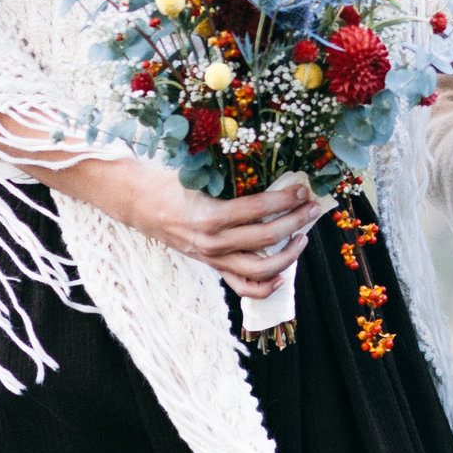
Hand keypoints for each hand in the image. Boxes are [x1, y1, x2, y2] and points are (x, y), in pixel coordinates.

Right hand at [115, 164, 334, 298]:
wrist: (141, 205)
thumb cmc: (170, 184)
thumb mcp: (197, 173)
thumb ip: (229, 174)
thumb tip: (268, 165)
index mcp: (209, 215)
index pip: (257, 209)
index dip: (284, 199)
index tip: (302, 190)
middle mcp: (213, 242)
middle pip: (266, 237)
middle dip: (295, 222)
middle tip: (312, 209)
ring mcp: (213, 258)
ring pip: (259, 269)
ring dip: (288, 256)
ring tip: (303, 238)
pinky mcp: (212, 266)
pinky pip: (242, 286)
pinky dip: (264, 286)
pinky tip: (282, 276)